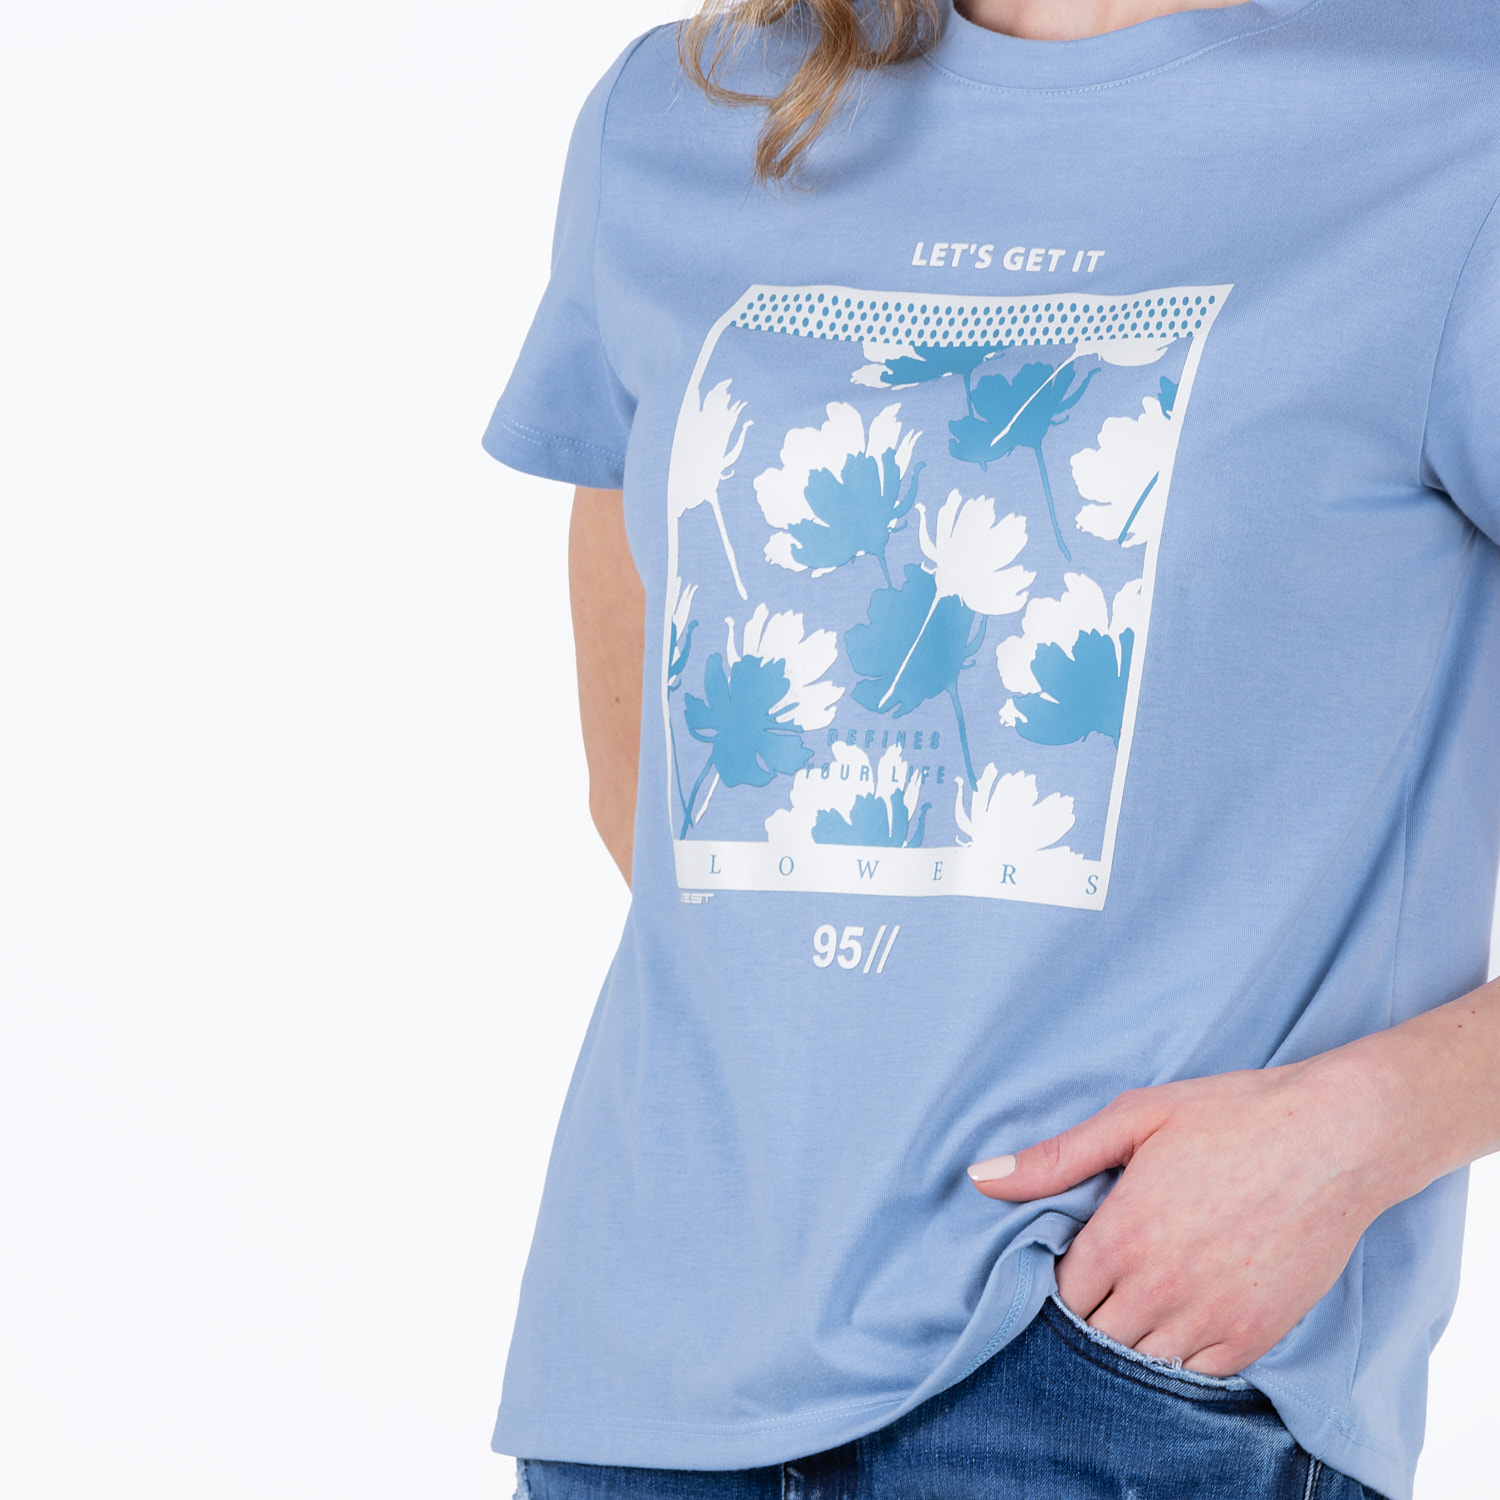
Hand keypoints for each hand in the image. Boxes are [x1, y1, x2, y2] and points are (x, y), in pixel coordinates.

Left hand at [967, 1058, 1400, 1374]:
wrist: (1335, 1137)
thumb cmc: (1232, 1116)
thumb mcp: (1134, 1118)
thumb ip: (1055, 1158)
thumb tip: (981, 1178)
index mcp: (1120, 1235)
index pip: (1061, 1295)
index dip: (1064, 1281)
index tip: (1079, 1259)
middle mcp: (1158, 1287)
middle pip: (1096, 1335)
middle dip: (1094, 1312)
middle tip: (1112, 1278)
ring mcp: (1209, 1317)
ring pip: (1143, 1361)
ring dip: (1135, 1336)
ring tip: (1146, 1298)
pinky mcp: (1255, 1335)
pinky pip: (1198, 1375)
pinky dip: (1184, 1356)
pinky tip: (1186, 1318)